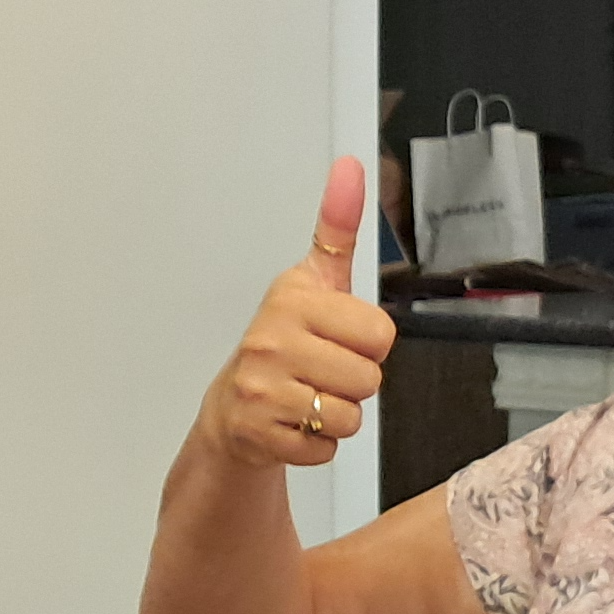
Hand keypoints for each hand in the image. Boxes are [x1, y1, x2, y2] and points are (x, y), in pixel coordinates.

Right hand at [194, 158, 394, 473]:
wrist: (234, 408)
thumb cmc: (286, 341)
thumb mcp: (314, 282)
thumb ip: (337, 228)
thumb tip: (351, 165)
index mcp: (292, 297)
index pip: (379, 332)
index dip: (368, 342)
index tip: (337, 337)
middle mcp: (269, 338)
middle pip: (369, 378)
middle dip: (354, 383)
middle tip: (321, 373)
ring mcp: (260, 388)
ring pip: (349, 416)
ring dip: (337, 416)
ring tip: (308, 398)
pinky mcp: (258, 433)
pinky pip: (325, 449)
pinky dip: (317, 445)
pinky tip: (293, 424)